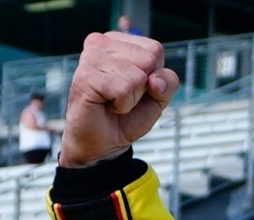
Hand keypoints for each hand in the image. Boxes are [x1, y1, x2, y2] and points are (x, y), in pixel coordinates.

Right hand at [63, 32, 179, 168]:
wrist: (103, 143)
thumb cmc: (126, 117)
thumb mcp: (158, 98)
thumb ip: (168, 82)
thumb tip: (155, 81)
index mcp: (118, 41)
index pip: (155, 49)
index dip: (153, 76)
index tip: (134, 88)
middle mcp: (101, 43)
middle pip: (148, 60)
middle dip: (142, 87)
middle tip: (122, 97)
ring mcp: (91, 57)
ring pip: (137, 76)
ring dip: (131, 98)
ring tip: (113, 102)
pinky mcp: (85, 76)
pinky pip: (123, 89)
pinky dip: (121, 105)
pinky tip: (106, 105)